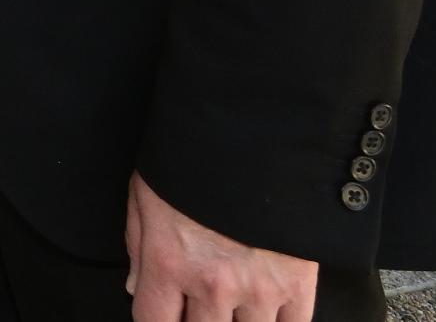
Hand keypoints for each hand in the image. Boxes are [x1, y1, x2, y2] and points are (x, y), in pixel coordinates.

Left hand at [124, 175, 316, 321]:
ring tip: (234, 305)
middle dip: (198, 321)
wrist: (256, 132)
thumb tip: (137, 287)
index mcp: (169, 262)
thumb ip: (138, 246)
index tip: (164, 315)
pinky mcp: (298, 284)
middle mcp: (212, 284)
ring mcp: (259, 289)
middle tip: (202, 304)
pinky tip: (268, 313)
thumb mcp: (146, 192)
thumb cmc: (195, 156)